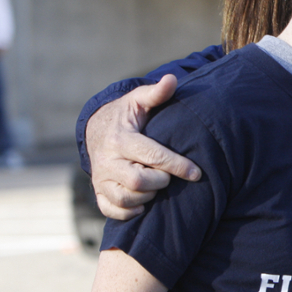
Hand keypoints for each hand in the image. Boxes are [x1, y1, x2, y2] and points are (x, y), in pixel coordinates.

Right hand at [86, 75, 200, 219]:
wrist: (95, 129)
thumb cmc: (126, 115)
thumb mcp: (138, 100)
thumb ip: (156, 93)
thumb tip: (172, 79)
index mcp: (121, 139)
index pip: (152, 156)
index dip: (177, 165)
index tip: (196, 173)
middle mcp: (107, 160)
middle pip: (138, 181)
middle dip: (162, 181)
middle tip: (170, 175)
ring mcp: (101, 177)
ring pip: (126, 198)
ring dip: (148, 196)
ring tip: (158, 185)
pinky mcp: (98, 190)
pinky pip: (111, 210)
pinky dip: (129, 211)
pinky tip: (144, 203)